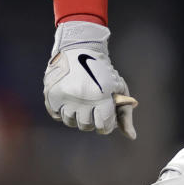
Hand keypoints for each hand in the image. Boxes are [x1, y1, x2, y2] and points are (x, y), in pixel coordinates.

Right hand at [43, 21, 137, 138]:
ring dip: (77, 117)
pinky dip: (63, 112)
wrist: (79, 47)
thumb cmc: (103, 70)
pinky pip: (56, 115)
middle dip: (92, 121)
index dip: (107, 124)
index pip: (104, 125)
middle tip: (94, 109)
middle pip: (86, 126)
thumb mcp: (119, 88)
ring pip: (70, 122)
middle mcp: (81, 98)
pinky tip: (70, 101)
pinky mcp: (51, 95)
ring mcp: (64, 97)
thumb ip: (125, 113)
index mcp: (101, 96)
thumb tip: (132, 136)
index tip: (106, 118)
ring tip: (82, 105)